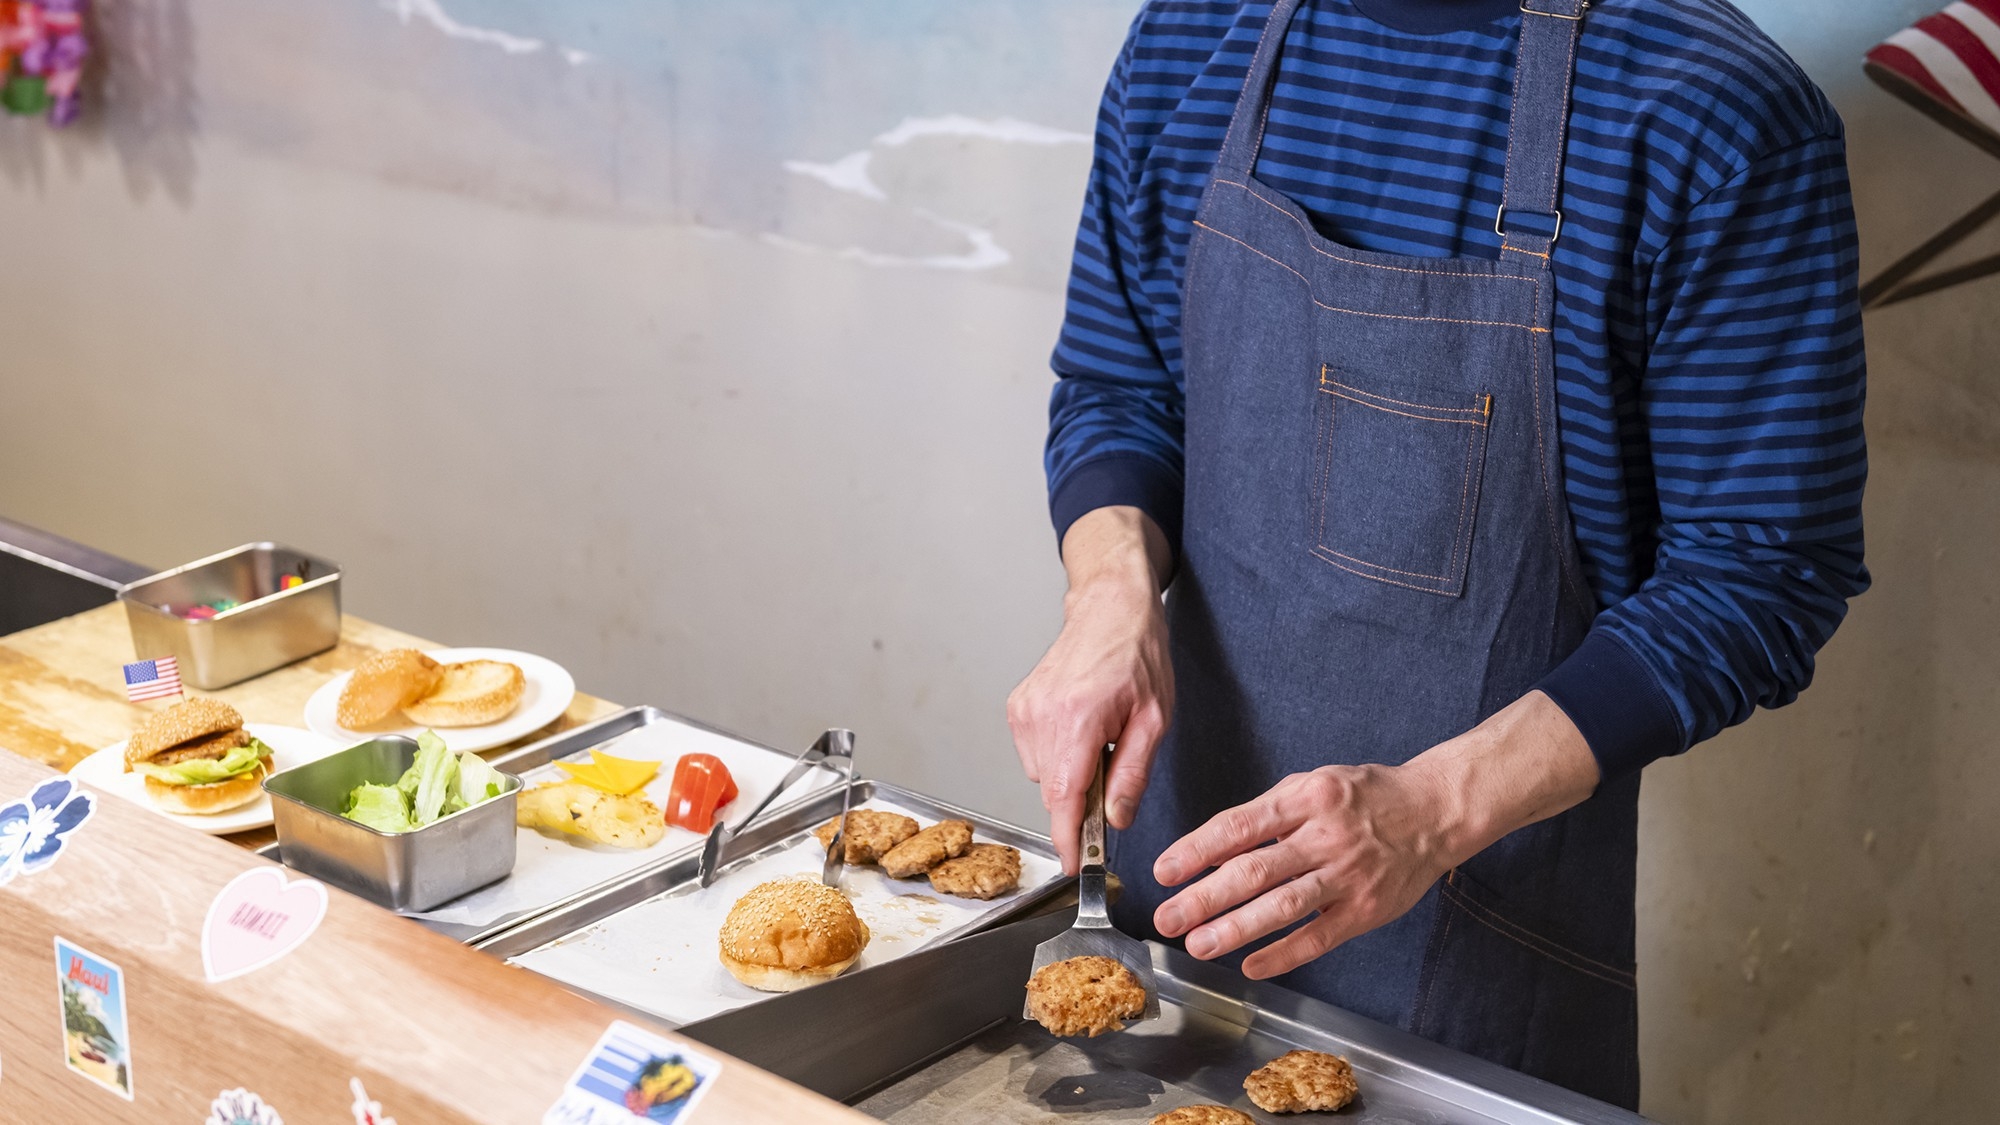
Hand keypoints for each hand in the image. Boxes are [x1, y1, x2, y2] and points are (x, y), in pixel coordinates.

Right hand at [1007, 507, 1173, 873]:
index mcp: (1079, 719)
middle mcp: (1042, 716)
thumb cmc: (1137, 653)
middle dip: (1082, 800)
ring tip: (1099, 737)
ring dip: (1070, 774)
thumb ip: (1133, 773)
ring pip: (1043, 775)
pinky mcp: (1017, 708)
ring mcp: (1024, 711)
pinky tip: (1079, 727)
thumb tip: (1117, 819)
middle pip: (1054, 791)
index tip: (1074, 866)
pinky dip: (1057, 755)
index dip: (1069, 839)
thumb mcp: (1154, 718)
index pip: (1064, 797)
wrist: (1108, 606)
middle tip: (1113, 776)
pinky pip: (1034, 755)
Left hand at [1151, 691, 1600, 978]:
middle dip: (1204, 897)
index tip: (1164, 870)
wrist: (1436, 810)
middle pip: (1255, 870)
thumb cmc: (1367, 796)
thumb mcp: (1312, 785)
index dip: (1196, 850)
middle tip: (1167, 916)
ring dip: (1236, 928)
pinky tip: (1251, 964)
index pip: (1239, 826)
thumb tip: (1212, 848)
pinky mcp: (1367, 910)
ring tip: (1198, 944)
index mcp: (1307, 798)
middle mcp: (1326, 836)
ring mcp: (1348, 876)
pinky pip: (1319, 936)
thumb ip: (1265, 815)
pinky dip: (1283, 954)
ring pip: (1283, 907)